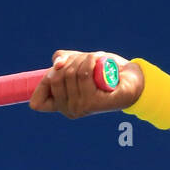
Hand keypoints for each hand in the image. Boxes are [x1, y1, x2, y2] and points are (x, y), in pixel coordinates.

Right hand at [27, 50, 144, 117]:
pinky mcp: (93, 103)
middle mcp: (68, 110)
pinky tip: (100, 62)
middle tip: (86, 60)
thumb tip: (57, 64)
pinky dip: (91, 62)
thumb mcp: (78, 62)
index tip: (59, 68)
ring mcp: (80, 108)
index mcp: (61, 105)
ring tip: (97, 61)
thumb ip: (62, 61)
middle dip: (70, 61)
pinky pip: (84, 75)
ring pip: (70, 73)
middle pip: (54, 78)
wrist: (132, 80)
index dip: (44, 83)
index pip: (37, 102)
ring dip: (84, 59)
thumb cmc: (104, 72)